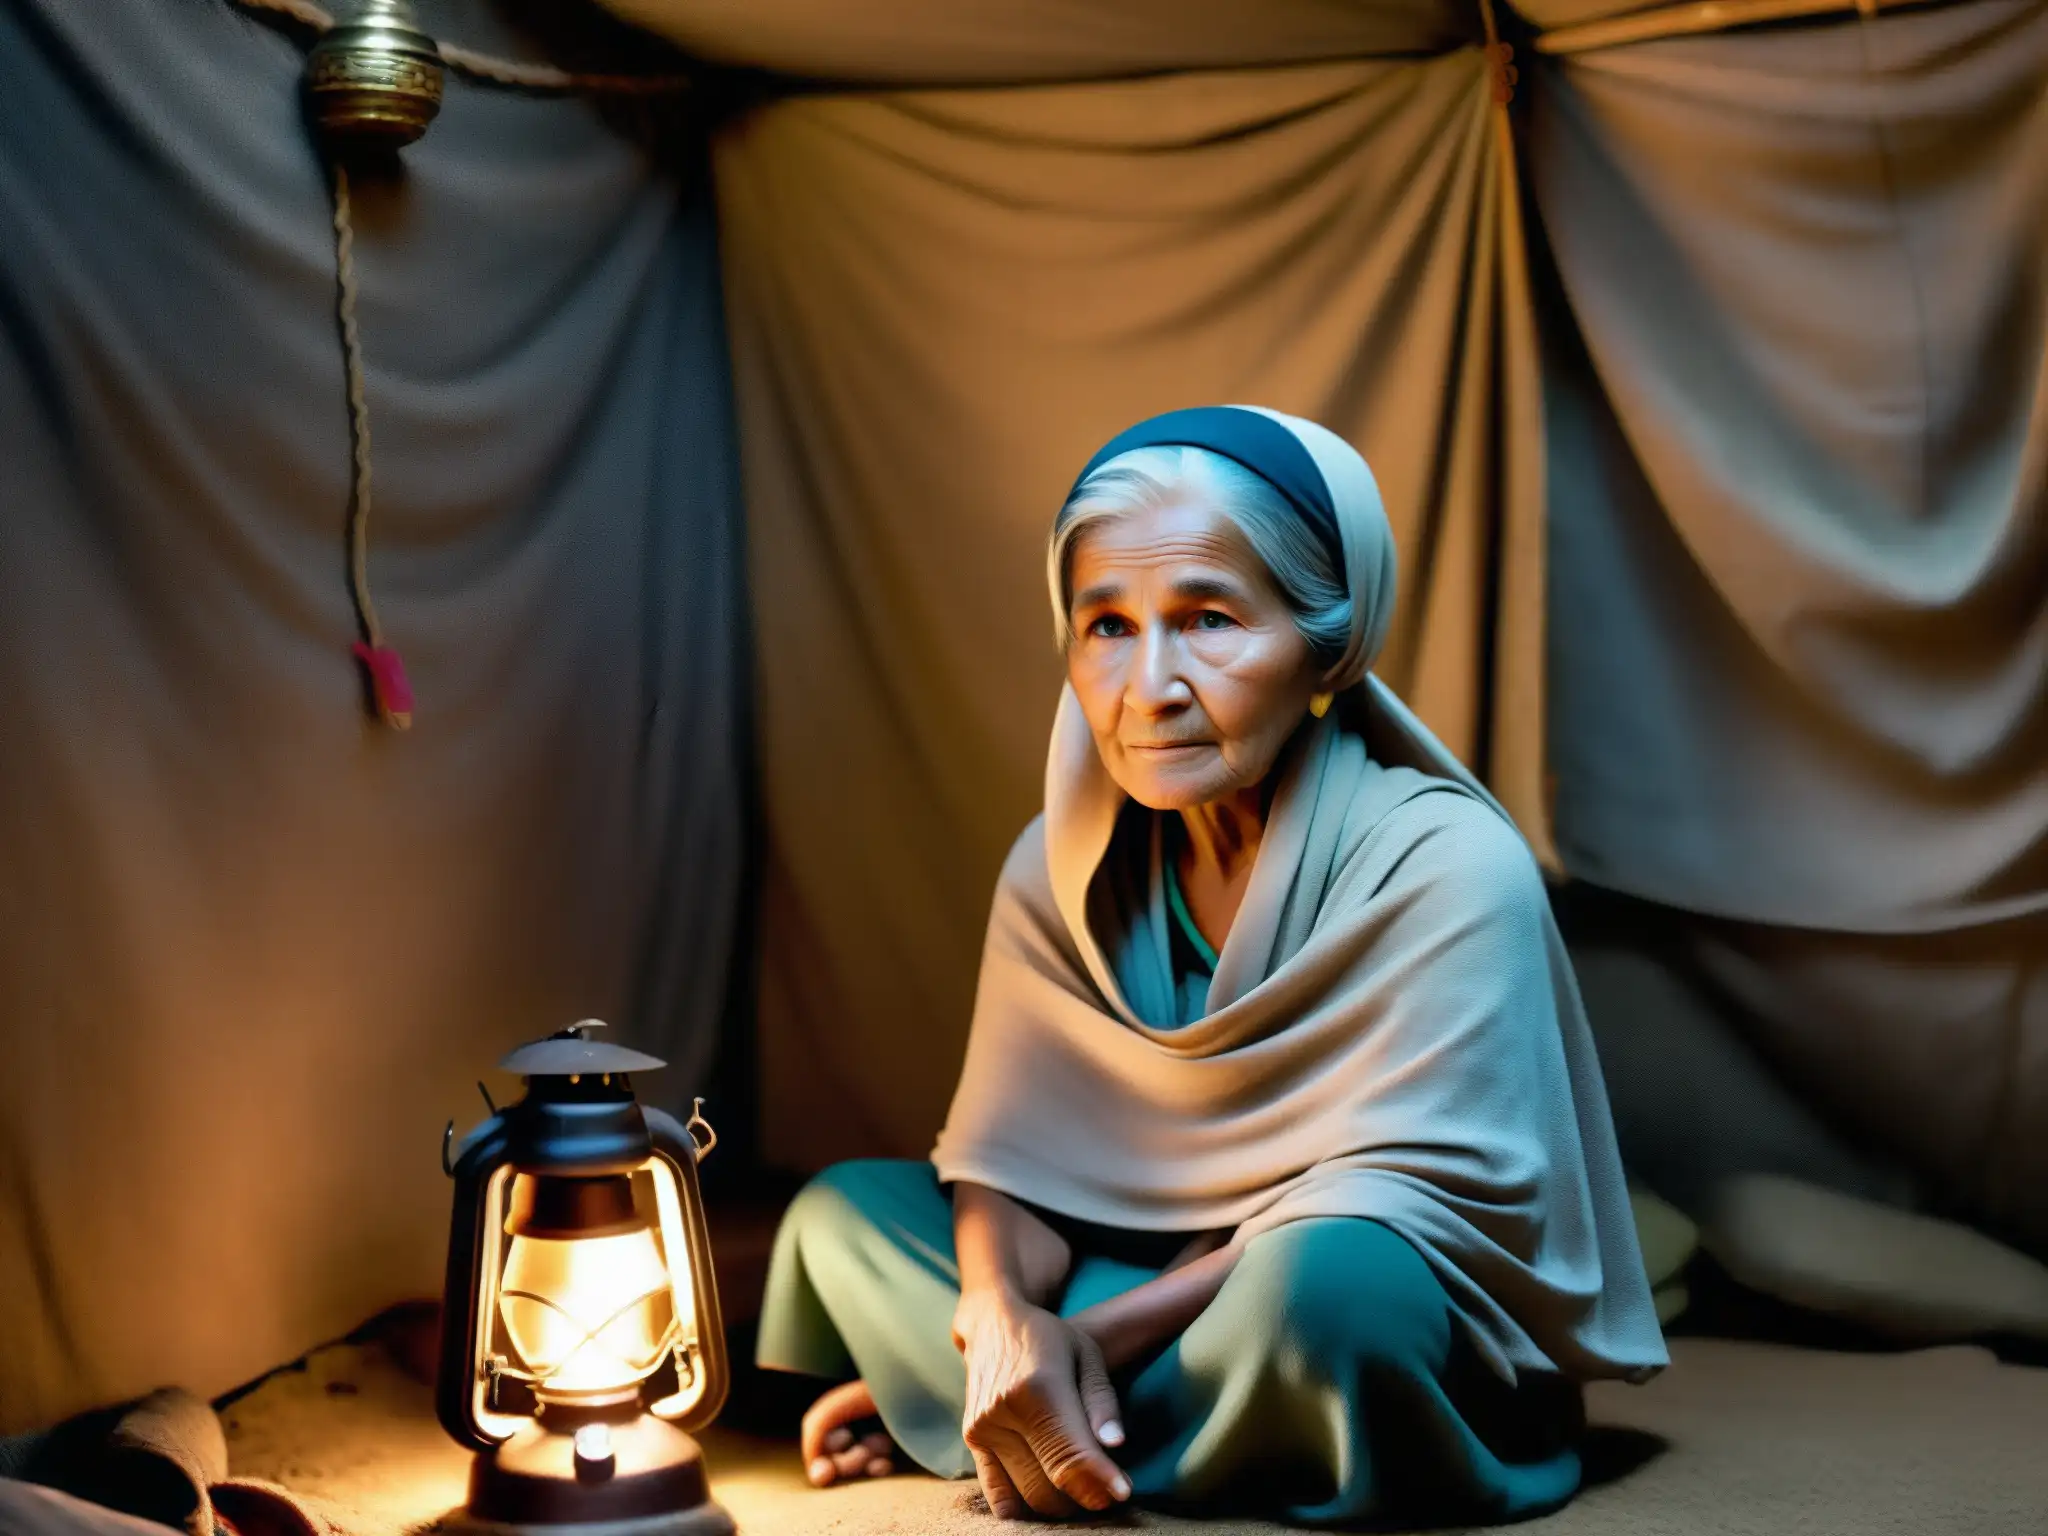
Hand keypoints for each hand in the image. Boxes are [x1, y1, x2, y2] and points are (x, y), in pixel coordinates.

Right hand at [953, 1290, 1129, 1519]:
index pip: (1071, 1456)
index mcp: (1037, 1387)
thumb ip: (1102, 1402)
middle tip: (1109, 1489)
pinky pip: (999, 1498)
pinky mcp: (971, 1443)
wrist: (993, 1324)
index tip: (1124, 1493)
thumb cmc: (1049, 1338)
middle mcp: (1002, 1412)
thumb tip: (1115, 1446)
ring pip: (1027, 1498)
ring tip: (1083, 1487)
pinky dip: (1028, 1508)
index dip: (1101, 1483)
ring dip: (1061, 1505)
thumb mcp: (1087, 1355)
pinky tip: (1052, 1493)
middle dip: (1086, 1496)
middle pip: (1049, 1487)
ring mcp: (982, 1430)